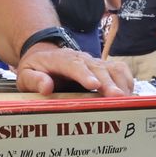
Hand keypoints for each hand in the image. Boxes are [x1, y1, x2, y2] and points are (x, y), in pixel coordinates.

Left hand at [15, 44, 133, 96]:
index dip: (85, 75)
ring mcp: (94, 62)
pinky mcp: (103, 67)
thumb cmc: (36, 69)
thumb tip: (46, 87)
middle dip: (109, 83)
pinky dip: (127, 81)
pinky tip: (130, 96)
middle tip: (117, 97)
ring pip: (113, 68)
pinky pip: (120, 70)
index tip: (94, 86)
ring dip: (121, 83)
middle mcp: (81, 58)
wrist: (44, 56)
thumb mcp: (26, 75)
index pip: (74, 65)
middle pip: (98, 68)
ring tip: (126, 100)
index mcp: (60, 59)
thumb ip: (34, 80)